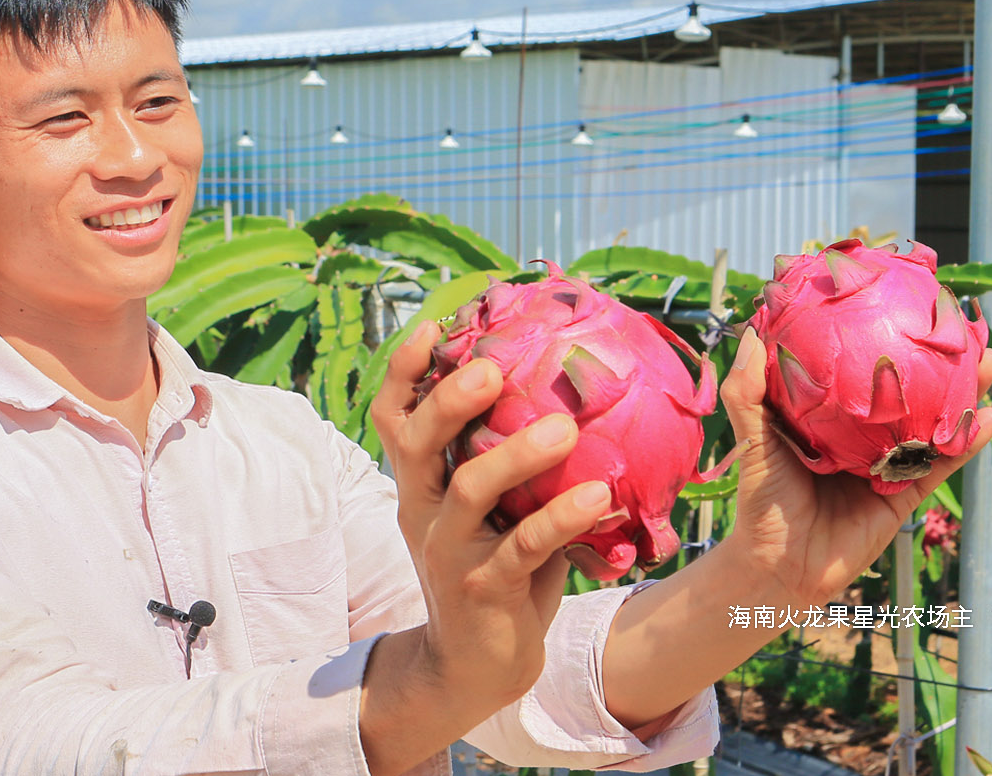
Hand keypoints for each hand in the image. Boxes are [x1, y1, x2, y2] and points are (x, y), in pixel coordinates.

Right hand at [368, 319, 613, 706]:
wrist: (476, 666)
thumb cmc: (497, 569)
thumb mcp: (491, 510)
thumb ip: (507, 460)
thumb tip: (565, 391)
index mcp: (420, 484)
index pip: (393, 418)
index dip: (404, 371)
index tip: (434, 326)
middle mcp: (422, 510)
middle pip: (416, 442)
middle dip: (448, 399)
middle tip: (492, 369)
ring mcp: (449, 549)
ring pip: (469, 489)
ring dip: (516, 455)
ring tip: (564, 430)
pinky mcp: (484, 587)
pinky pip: (524, 546)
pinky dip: (560, 518)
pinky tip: (597, 497)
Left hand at [717, 327, 991, 607]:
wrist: (778, 566)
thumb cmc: (761, 499)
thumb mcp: (751, 436)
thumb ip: (747, 389)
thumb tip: (753, 332)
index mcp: (829, 416)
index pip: (861, 367)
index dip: (885, 335)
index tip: (906, 300)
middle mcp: (862, 435)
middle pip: (908, 389)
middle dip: (937, 358)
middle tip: (961, 325)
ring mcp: (888, 464)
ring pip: (934, 421)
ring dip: (963, 392)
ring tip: (985, 361)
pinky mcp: (906, 495)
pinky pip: (942, 464)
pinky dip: (967, 442)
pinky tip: (989, 415)